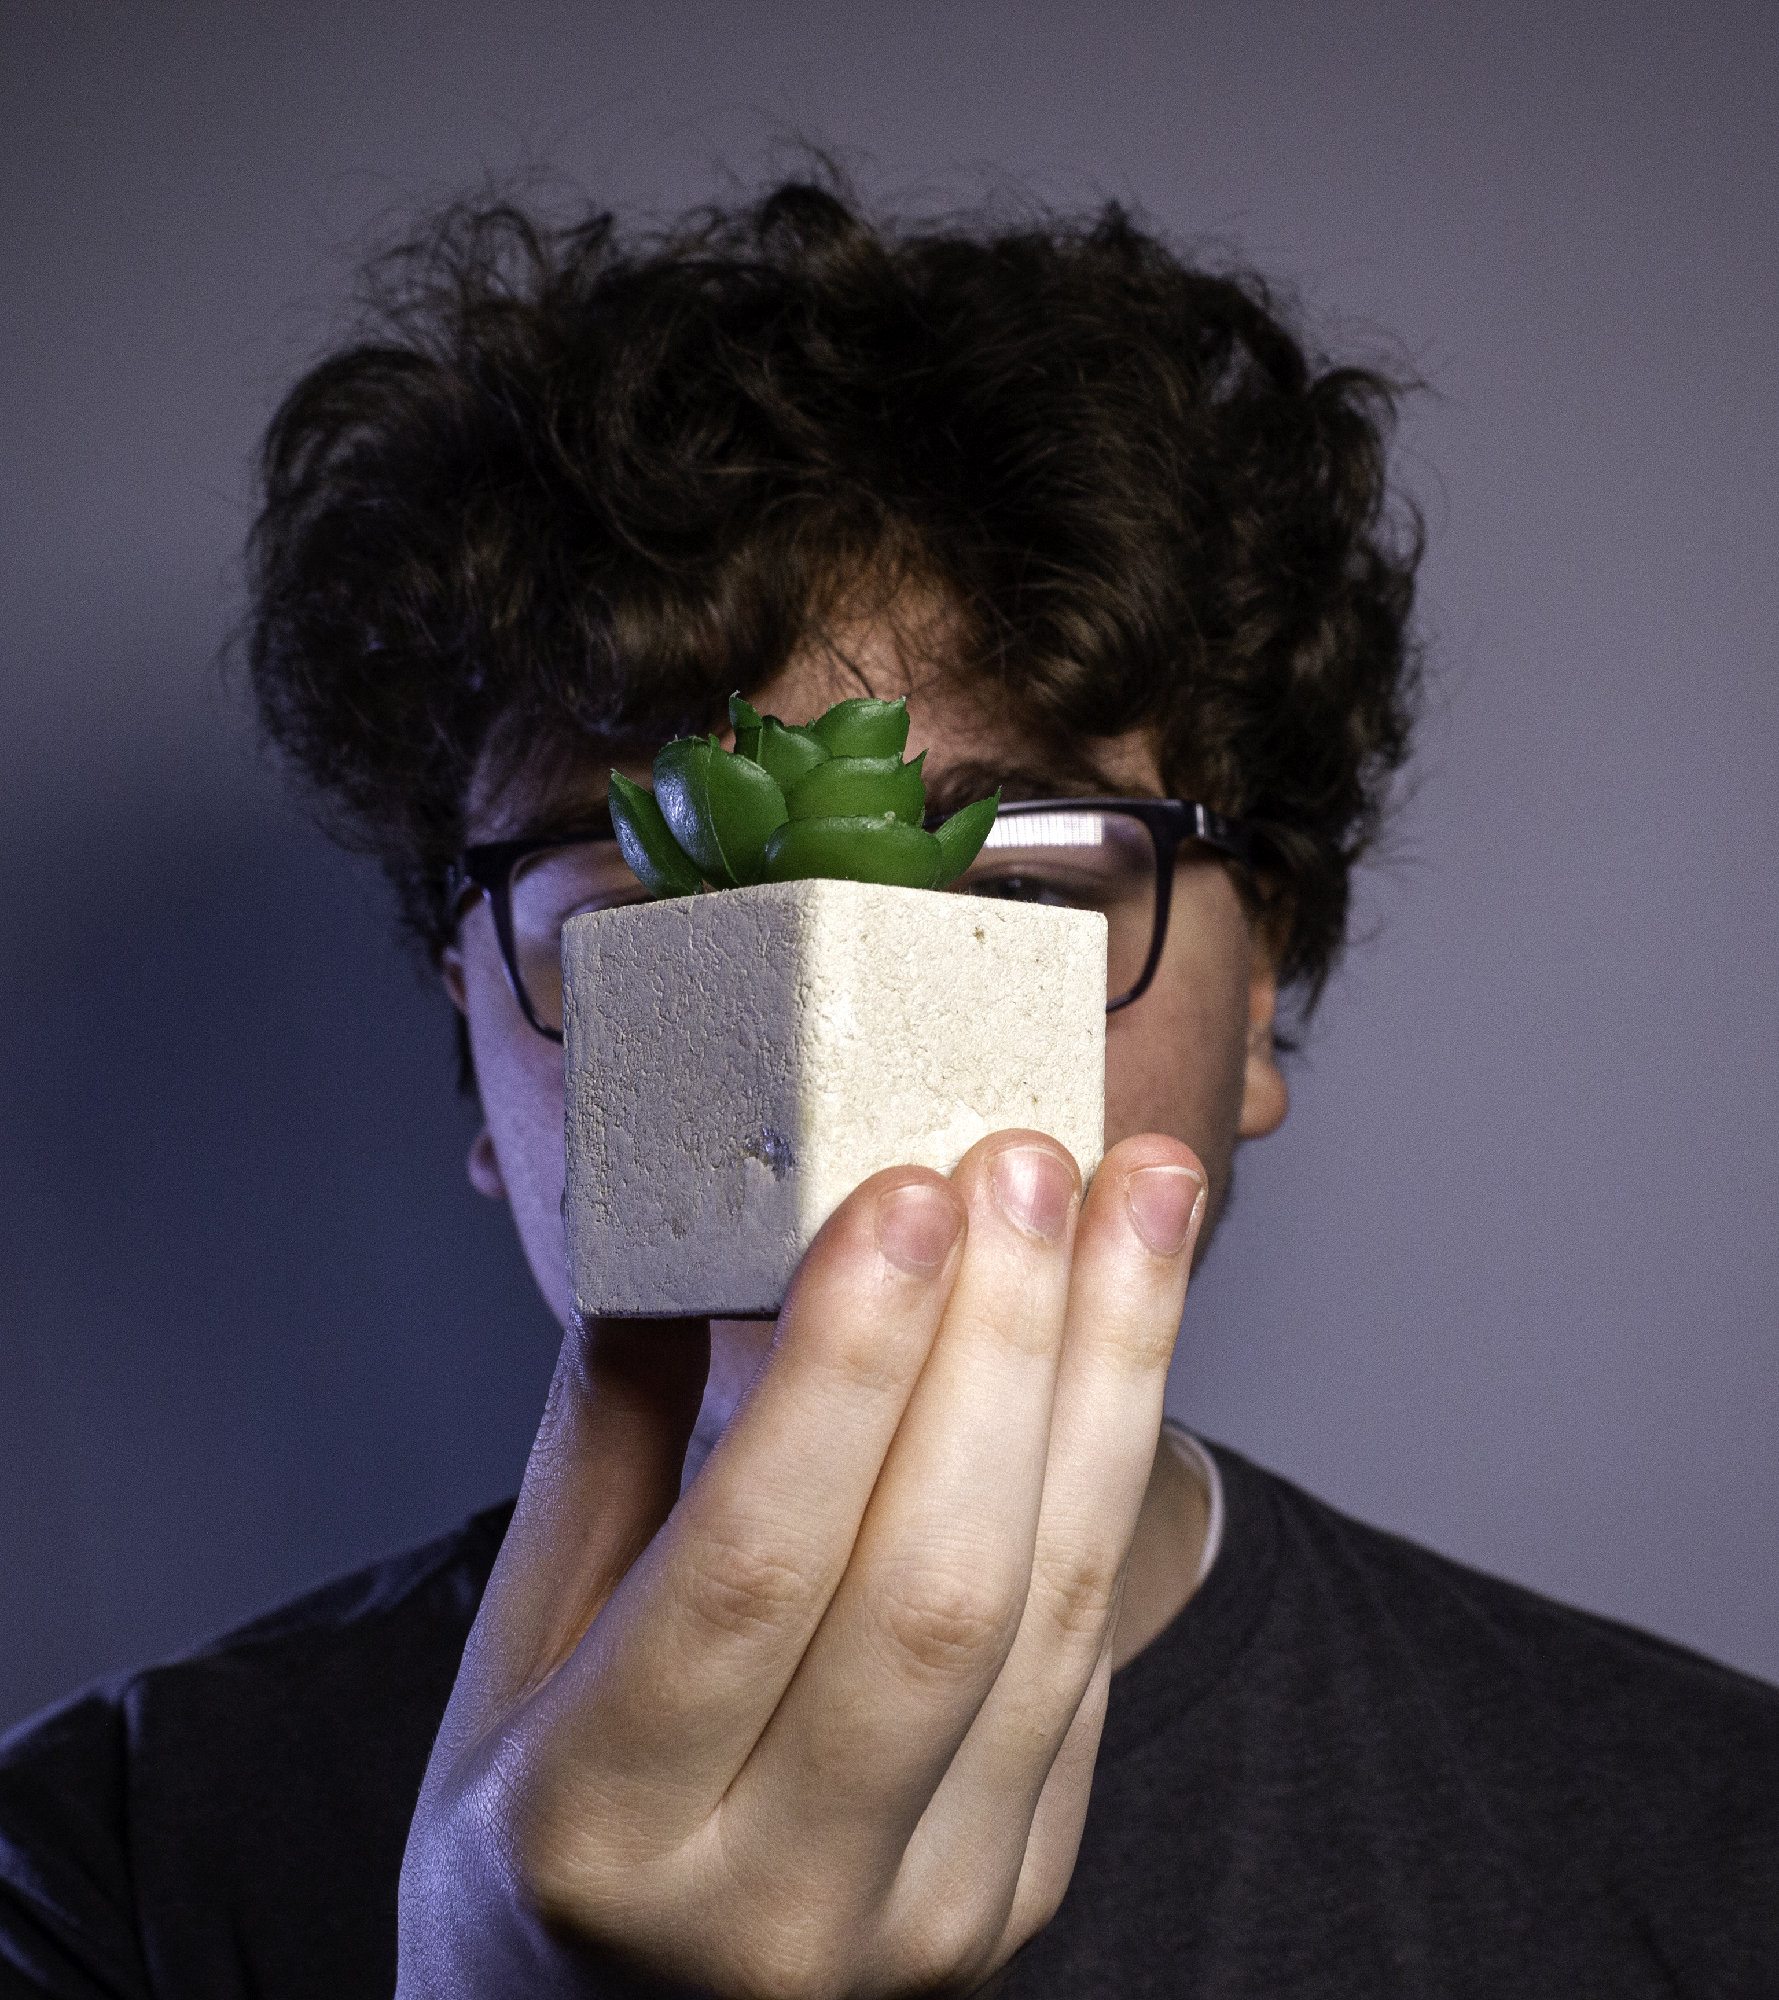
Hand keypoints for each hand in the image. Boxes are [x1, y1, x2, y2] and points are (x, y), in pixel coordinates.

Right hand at [397, 1130, 1206, 1997]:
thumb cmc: (534, 1851)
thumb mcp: (509, 1667)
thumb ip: (605, 1454)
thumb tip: (695, 1244)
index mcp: (601, 1829)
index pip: (755, 1565)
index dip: (847, 1366)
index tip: (904, 1193)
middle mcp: (775, 1898)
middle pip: (937, 1582)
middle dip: (1005, 1341)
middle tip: (1032, 1158)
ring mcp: (925, 1919)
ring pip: (1050, 1611)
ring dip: (1109, 1380)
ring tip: (1140, 1202)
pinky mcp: (1016, 1898)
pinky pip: (1080, 1661)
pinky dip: (1109, 1478)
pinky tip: (1124, 1337)